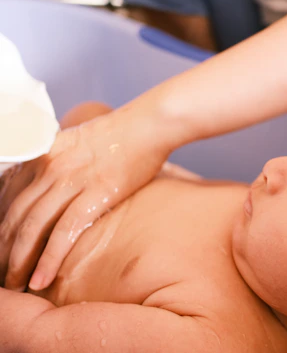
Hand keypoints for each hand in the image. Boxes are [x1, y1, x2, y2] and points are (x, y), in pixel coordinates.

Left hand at [0, 109, 168, 290]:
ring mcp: (73, 181)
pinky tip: (41, 279)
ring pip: (33, 226)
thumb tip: (55, 185)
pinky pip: (65, 231)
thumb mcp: (79, 141)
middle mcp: (52, 168)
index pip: (10, 195)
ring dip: (19, 260)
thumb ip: (60, 161)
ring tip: (15, 283)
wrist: (148, 125)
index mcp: (45, 154)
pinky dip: (49, 258)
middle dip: (4, 248)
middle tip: (3, 274)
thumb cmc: (122, 134)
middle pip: (17, 214)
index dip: (3, 225)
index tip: (3, 246)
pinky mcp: (97, 194)